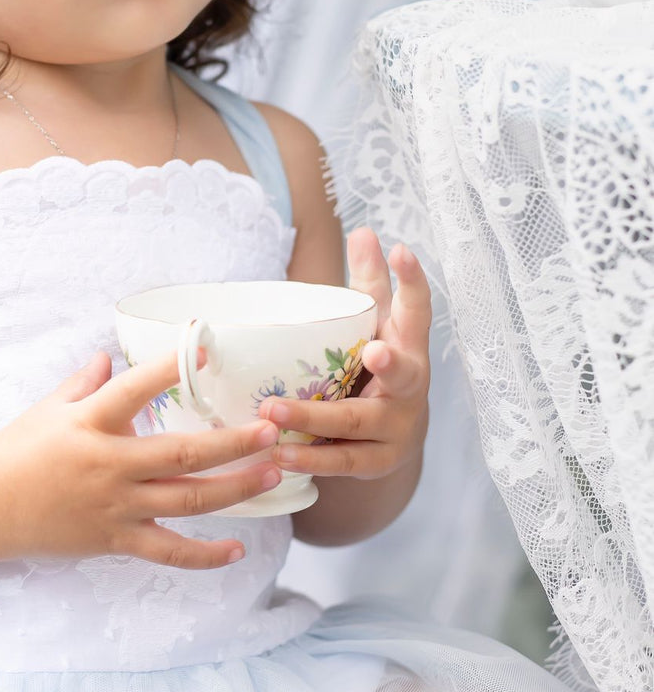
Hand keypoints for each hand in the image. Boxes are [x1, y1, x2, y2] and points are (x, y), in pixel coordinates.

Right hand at [0, 348, 283, 570]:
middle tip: (272, 429)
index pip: (138, 388)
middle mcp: (109, 464)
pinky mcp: (115, 540)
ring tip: (272, 473)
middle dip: (233, 442)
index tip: (207, 348)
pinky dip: (205, 555)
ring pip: (187, 500)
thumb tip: (108, 355)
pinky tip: (238, 549)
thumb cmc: (15, 450)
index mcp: (91, 422)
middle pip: (183, 453)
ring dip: (235, 488)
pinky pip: (168, 550)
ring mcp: (115, 506)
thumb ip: (85, 382)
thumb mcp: (49, 408)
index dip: (172, 368)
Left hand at [256, 228, 431, 479]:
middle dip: (390, 363)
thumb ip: (369, 283)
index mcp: (410, 346)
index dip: (413, 282)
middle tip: (374, 350)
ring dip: (314, 418)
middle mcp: (411, 387)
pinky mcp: (378, 462)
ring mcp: (397, 428)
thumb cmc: (376, 368)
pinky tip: (279, 454)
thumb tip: (364, 230)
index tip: (401, 250)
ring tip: (274, 411)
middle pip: (402, 374)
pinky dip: (310, 458)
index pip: (417, 311)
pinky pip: (342, 462)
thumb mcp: (375, 327)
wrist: (393, 440)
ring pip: (358, 424)